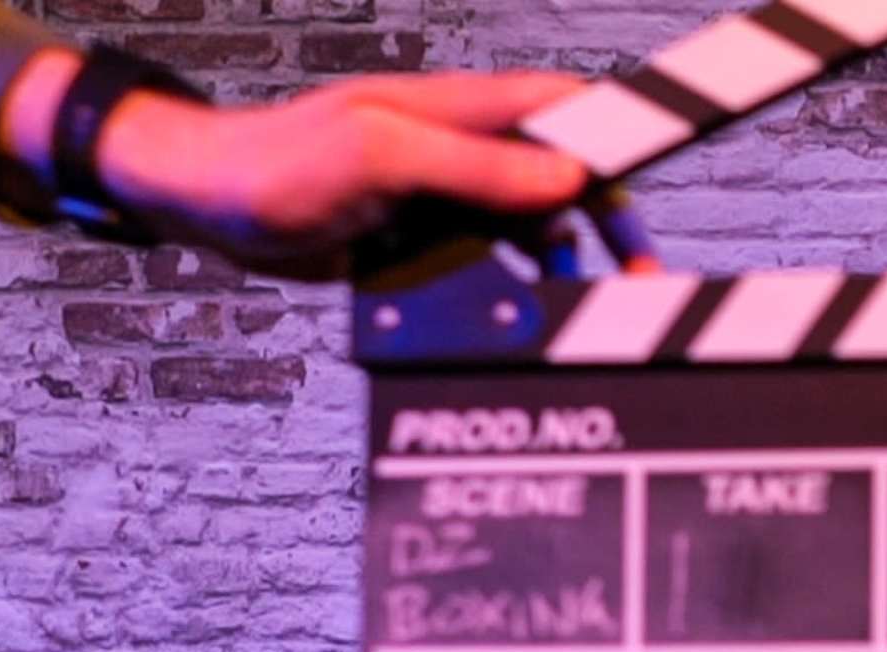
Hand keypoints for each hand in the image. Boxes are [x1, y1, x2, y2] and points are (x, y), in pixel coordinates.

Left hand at [83, 70, 595, 278]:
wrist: (209, 202)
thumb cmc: (277, 163)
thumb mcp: (382, 157)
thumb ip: (476, 165)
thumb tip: (566, 178)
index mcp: (465, 107)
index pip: (571, 106)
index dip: (627, 125)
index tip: (677, 150)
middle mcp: (465, 145)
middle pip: (570, 173)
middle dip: (613, 218)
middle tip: (640, 272)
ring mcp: (447, 191)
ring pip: (538, 222)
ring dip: (569, 261)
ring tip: (591, 305)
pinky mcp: (424, 234)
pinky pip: (494, 258)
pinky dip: (519, 284)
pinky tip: (524, 311)